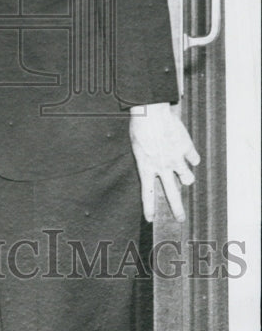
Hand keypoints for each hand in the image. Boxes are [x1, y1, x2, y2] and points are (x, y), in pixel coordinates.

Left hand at [129, 103, 200, 222]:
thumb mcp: (137, 145)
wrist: (151, 111)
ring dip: (187, 177)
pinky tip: (188, 152)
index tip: (150, 219)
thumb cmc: (140, 126)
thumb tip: (154, 165)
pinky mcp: (186, 149)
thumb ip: (146, 159)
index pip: (147, 193)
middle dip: (177, 209)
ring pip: (188, 179)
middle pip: (172, 194)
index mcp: (146, 166)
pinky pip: (194, 159)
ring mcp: (176, 159)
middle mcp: (162, 166)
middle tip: (180, 219)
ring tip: (184, 173)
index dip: (149, 207)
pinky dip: (192, 157)